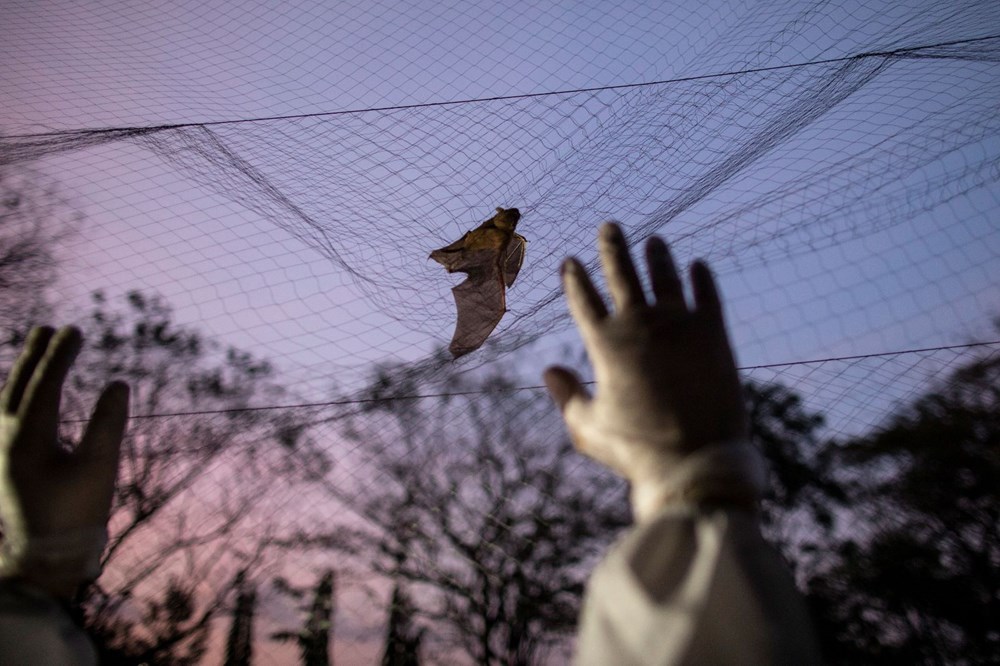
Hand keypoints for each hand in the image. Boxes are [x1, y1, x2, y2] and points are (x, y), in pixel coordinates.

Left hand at [0, 326, 128, 598]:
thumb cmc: (77, 511)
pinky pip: (8, 415)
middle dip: (37, 355)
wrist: (45, 555)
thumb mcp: (100, 467)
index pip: (45, 384)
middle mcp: (8, 439)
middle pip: (19, 385)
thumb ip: (108, 423)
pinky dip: (19, 395)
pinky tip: (27, 392)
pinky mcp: (6, 462)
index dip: (61, 355)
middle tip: (50, 328)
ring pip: (9, 399)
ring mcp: (3, 451)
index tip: (75, 329)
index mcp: (28, 439)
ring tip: (37, 348)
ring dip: (25, 372)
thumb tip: (118, 383)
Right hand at [545, 223, 762, 520]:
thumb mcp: (588, 428)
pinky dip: (701, 278)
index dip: (574, 277)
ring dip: (658, 256)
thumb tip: (549, 370)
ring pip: (665, 276)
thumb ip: (567, 396)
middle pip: (622, 271)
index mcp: (604, 343)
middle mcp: (639, 324)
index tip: (571, 262)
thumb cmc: (636, 451)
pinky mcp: (714, 333)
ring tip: (656, 242)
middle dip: (612, 246)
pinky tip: (698, 267)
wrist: (696, 462)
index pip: (583, 297)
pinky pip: (706, 295)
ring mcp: (679, 324)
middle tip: (610, 226)